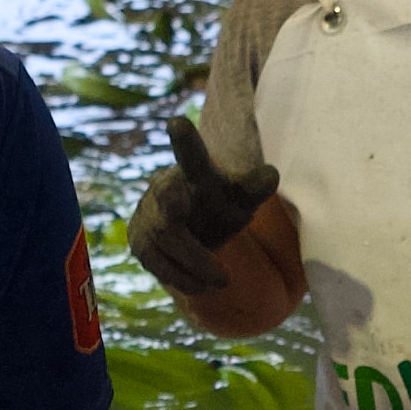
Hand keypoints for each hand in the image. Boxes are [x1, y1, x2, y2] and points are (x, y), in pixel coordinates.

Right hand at [130, 112, 279, 295]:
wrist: (191, 222)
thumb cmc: (221, 202)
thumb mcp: (243, 196)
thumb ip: (255, 186)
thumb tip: (271, 175)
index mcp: (195, 173)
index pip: (191, 156)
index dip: (185, 141)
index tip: (177, 123)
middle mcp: (165, 189)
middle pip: (170, 211)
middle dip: (195, 250)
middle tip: (224, 278)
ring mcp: (147, 214)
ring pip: (165, 242)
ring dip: (196, 268)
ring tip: (223, 281)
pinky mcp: (138, 239)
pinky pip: (156, 263)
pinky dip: (181, 278)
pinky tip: (201, 286)